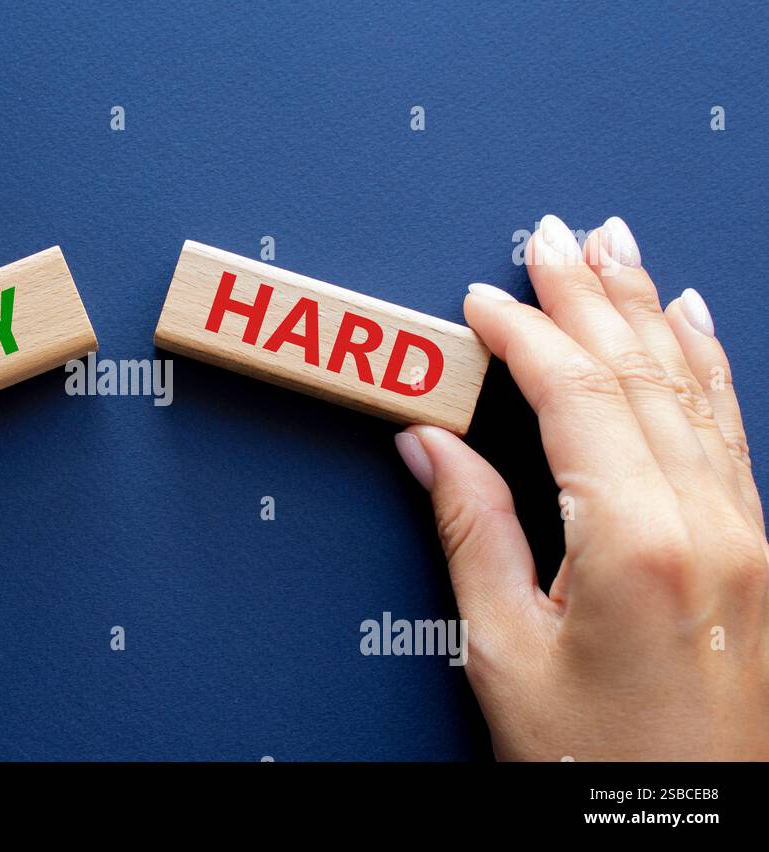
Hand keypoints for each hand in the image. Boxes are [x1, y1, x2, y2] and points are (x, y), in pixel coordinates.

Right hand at [395, 215, 767, 759]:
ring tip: (621, 247)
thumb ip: (471, 532)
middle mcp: (709, 526)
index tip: (486, 298)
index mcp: (635, 544)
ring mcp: (748, 536)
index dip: (527, 333)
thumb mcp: (503, 653)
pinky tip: (698, 323)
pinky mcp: (760, 552)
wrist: (691, 827)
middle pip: (642, 372)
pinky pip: (732, 429)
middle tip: (555, 233)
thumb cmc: (597, 764)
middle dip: (593, 293)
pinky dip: (709, 364)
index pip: (577, 395)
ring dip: (652, 309)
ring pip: (695, 388)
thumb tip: (432, 446)